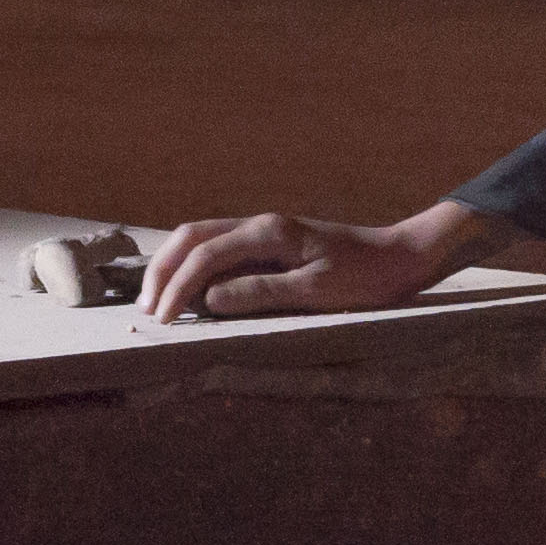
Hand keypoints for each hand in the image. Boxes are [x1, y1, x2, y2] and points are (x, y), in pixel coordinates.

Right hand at [135, 202, 500, 325]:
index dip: (177, 287)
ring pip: (201, 237)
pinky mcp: (271, 242)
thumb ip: (260, 293)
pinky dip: (194, 265)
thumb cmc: (364, 279)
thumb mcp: (315, 292)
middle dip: (162, 270)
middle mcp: (260, 223)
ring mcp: (265, 230)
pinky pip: (219, 247)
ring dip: (173, 265)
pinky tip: (189, 288)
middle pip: (191, 236)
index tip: (162, 320)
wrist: (400, 258)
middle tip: (145, 310)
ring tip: (157, 300)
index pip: (205, 255)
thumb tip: (209, 299)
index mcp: (268, 232)